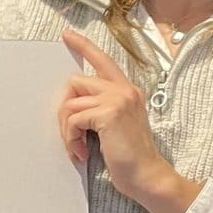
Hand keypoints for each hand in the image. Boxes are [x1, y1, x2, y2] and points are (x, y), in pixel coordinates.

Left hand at [59, 29, 200, 212]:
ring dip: (67, 129)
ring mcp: (118, 99)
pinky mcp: (109, 113)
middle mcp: (124, 90)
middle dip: (64, 109)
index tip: (66, 35)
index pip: (103, 61)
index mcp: (127, 91)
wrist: (148, 176)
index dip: (84, 46)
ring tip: (77, 148)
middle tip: (70, 134)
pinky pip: (73, 118)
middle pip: (76, 82)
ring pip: (71, 103)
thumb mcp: (116, 126)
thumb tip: (71, 107)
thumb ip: (100, 110)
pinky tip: (82, 152)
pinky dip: (71, 138)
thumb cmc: (130, 158)